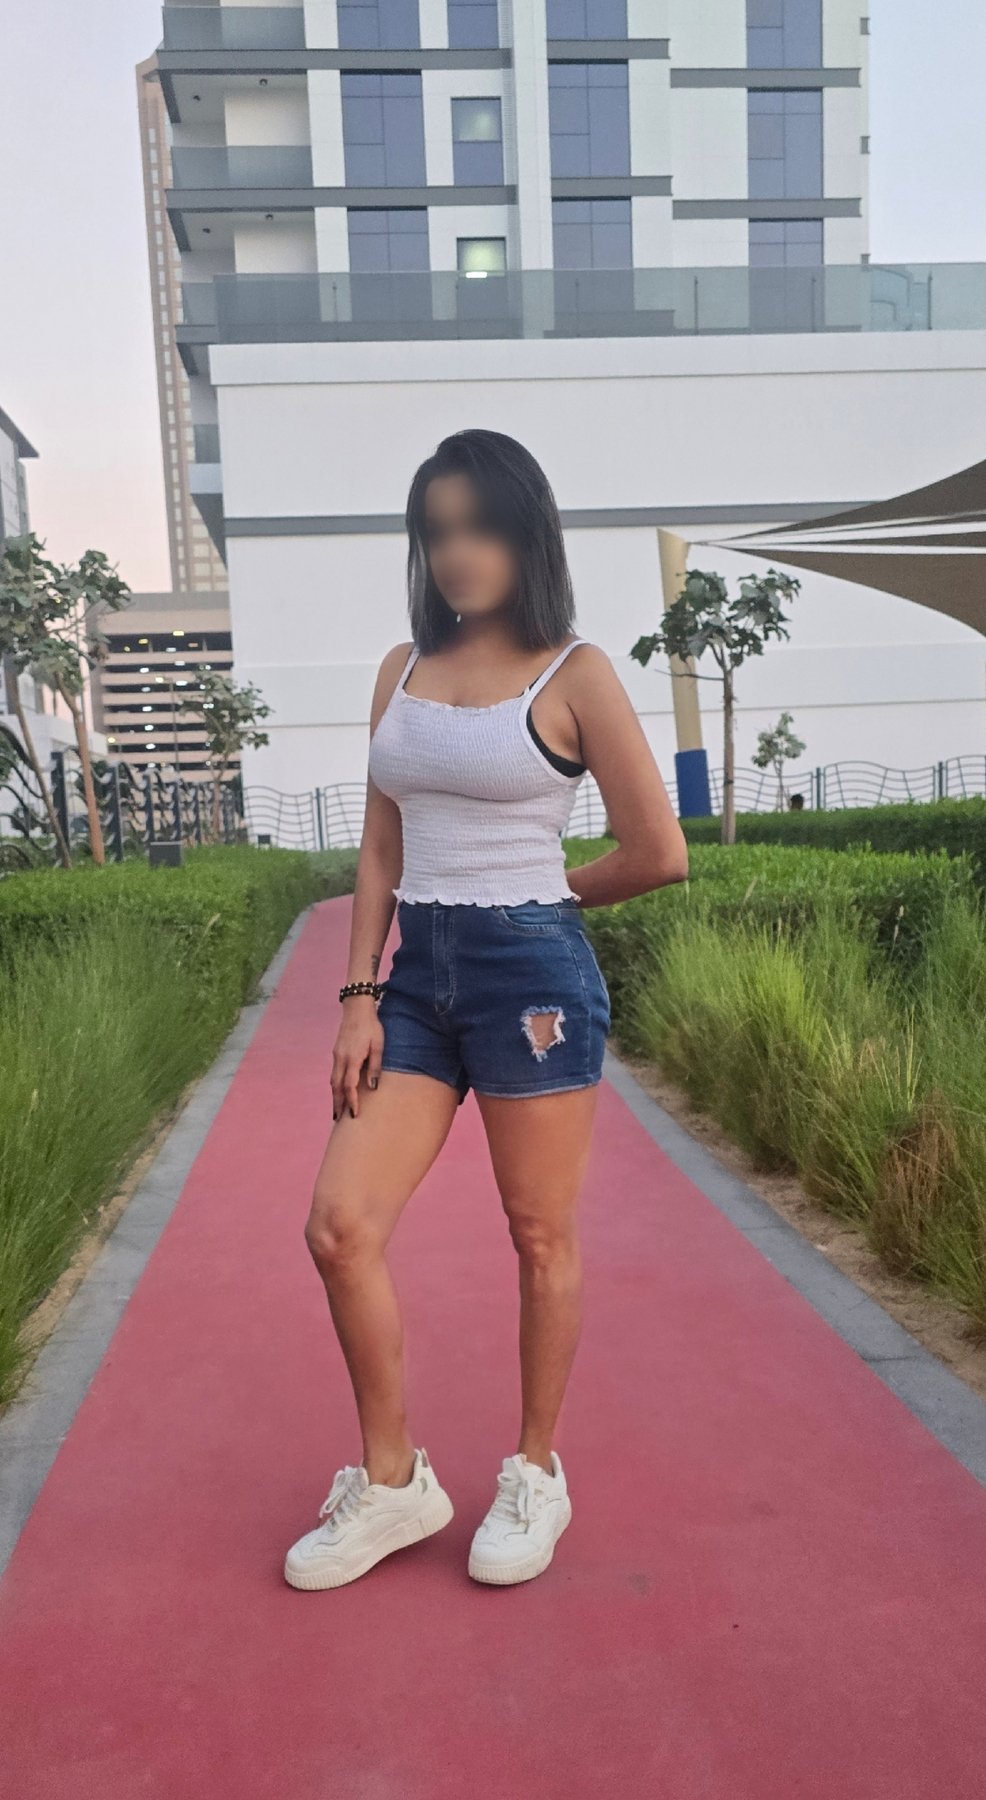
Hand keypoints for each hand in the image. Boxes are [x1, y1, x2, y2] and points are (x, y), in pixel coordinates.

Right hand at [331, 998, 383, 1119]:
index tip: (354, 1114)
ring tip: (337, 1111)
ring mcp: (336, 1056)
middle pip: (337, 1087)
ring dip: (334, 1097)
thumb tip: (372, 1087)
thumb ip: (375, 1066)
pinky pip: (334, 1074)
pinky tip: (338, 1092)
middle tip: (338, 1121)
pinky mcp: (336, 1052)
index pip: (350, 1085)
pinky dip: (335, 1086)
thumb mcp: (378, 1045)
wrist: (356, 1008)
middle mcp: (341, 1059)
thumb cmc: (371, 1026)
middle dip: (338, 1104)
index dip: (351, 1101)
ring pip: (333, 1081)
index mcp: (352, 1058)